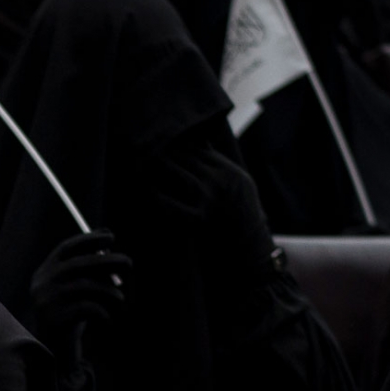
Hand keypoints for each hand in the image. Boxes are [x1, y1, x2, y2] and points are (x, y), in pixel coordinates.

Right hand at [27, 229, 132, 356]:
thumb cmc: (72, 314)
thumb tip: (108, 242)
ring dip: (109, 291)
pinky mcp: (54, 320)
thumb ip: (90, 268)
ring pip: (85, 286)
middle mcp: (42, 284)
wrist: (56, 351)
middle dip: (107, 261)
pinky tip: (107, 319)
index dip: (89, 239)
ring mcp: (46, 302)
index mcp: (45, 272)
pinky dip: (102, 312)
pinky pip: (86, 308)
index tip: (111, 236)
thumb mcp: (79, 289)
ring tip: (120, 299)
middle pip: (77, 264)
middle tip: (129, 263)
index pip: (66, 248)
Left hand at [147, 141, 277, 279]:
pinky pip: (172, 205)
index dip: (177, 143)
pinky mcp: (200, 220)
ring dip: (159, 168)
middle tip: (142, 147)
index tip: (160, 140)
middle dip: (165, 152)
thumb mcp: (240, 185)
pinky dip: (158, 196)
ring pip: (180, 175)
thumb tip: (199, 140)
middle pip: (187, 158)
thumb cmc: (241, 216)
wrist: (249, 250)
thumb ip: (219, 164)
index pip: (199, 148)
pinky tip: (145, 190)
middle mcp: (221, 181)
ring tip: (140, 162)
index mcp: (230, 171)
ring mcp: (211, 200)